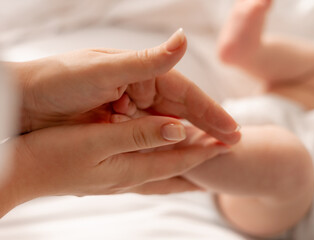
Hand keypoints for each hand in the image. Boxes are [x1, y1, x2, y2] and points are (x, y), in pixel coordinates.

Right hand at [0, 116, 228, 216]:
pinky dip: (162, 164)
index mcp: (132, 168)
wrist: (23, 173)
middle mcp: (131, 176)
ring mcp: (119, 178)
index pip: (180, 160)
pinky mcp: (107, 173)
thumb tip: (178, 131)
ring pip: (163, 172)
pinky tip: (160, 162)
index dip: (206, 152)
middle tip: (224, 154)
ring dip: (184, 165)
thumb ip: (139, 135)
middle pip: (177, 171)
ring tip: (202, 161)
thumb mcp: (98, 141)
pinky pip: (146, 170)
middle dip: (201, 162)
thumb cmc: (55, 155)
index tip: (228, 143)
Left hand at [8, 29, 239, 143]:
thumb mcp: (104, 69)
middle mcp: (139, 88)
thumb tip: (184, 38)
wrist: (24, 102)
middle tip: (232, 143)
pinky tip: (180, 153)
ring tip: (214, 150)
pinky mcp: (119, 124)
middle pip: (182, 110)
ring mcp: (130, 108)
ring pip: (168, 124)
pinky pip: (150, 135)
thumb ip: (147, 60)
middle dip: (207, 126)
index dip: (210, 111)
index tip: (232, 129)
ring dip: (190, 137)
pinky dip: (166, 144)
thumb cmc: (59, 80)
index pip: (185, 93)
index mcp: (141, 72)